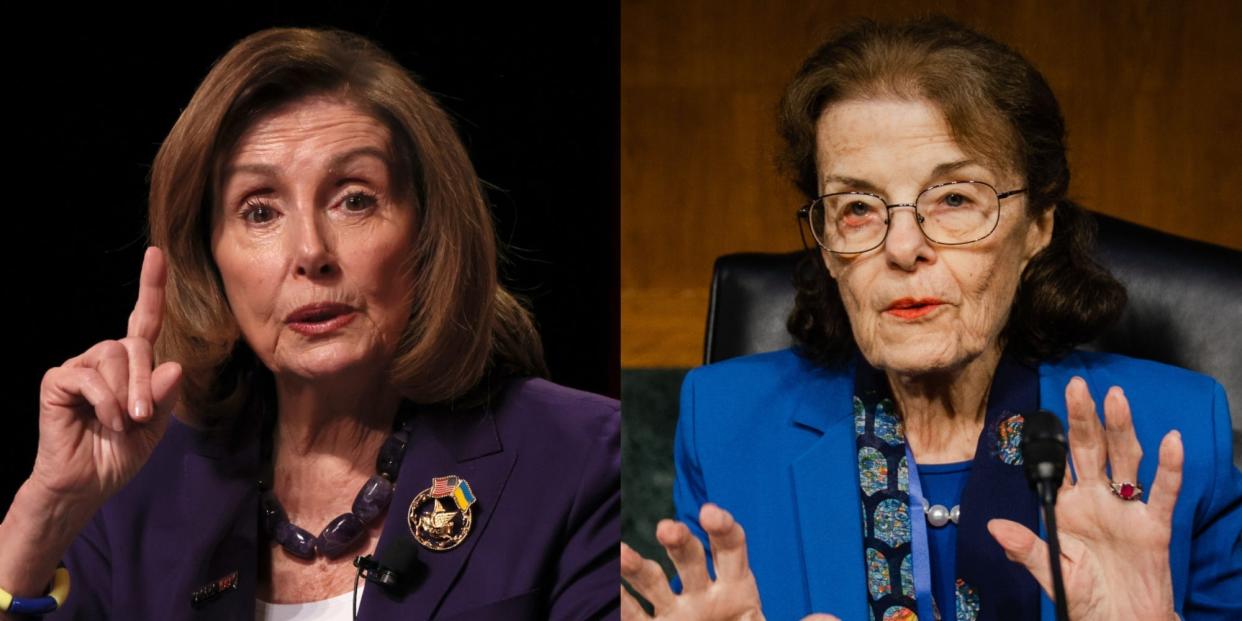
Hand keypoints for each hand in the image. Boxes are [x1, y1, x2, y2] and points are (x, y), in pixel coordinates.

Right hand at [28, 246, 182, 508]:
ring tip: (121, 422)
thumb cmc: (118, 455)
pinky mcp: (58, 379)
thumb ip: (165, 397)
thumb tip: (172, 366)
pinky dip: (105, 401)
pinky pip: (90, 376)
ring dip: (125, 394)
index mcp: (132, 366)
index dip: (151, 287)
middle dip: (144, 382)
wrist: (85, 484)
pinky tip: (104, 421)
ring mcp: (79, 366)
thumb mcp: (155, 427)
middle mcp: (105, 359)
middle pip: (135, 345)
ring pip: (114, 357)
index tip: (156, 253)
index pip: (144, 321)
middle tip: (142, 417)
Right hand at [620, 503, 838, 620]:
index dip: (722, 528)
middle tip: (668, 528)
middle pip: (690, 557)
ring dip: (637, 565)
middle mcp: (702, 593)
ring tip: (623, 553)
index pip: (731, 547)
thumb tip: (828, 618)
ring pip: (652, 581)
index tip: (711, 514)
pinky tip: (607, 582)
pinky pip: (633, 615)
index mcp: (738, 589)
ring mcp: (674, 613)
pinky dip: (620, 600)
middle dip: (679, 540)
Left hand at [988, 377, 1180, 620]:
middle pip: (1091, 450)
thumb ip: (1027, 548)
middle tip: (1078, 385)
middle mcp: (1098, 499)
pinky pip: (1163, 493)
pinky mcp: (1154, 526)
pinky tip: (1171, 441)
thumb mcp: (1052, 572)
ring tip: (1115, 397)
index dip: (1054, 436)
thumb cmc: (1084, 597)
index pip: (1059, 463)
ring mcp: (1127, 509)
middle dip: (1084, 418)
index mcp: (1068, 506)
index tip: (1044, 407)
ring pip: (1125, 460)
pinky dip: (1169, 468)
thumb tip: (993, 526)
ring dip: (1122, 429)